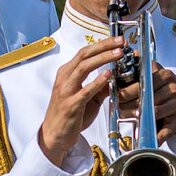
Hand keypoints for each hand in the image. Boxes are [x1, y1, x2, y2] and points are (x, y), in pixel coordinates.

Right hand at [38, 37, 123, 165]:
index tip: (118, 40)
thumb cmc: (70, 114)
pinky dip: (97, 81)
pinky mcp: (71, 105)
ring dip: (102, 59)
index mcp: (67, 73)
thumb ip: (100, 86)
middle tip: (121, 41)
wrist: (54, 135)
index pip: (85, 52)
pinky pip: (85, 90)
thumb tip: (118, 77)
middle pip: (84, 55)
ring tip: (118, 54)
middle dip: (104, 46)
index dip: (102, 44)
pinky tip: (108, 75)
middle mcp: (64, 78)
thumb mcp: (86, 96)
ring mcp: (66, 91)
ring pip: (83, 68)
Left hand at [114, 62, 175, 143]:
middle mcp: (172, 87)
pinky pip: (164, 130)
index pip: (142, 80)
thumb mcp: (159, 76)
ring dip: (136, 116)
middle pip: (145, 96)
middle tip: (116, 107)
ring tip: (125, 118)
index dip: (126, 88)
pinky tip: (144, 138)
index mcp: (164, 74)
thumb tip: (127, 57)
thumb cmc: (171, 91)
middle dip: (127, 103)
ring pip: (153, 111)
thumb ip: (144, 69)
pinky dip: (154, 135)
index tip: (115, 93)